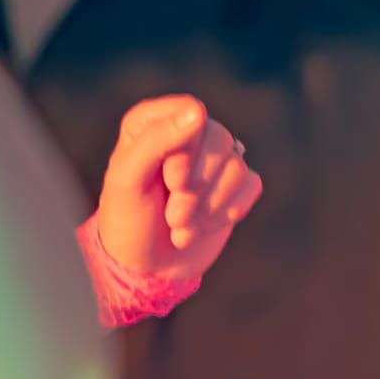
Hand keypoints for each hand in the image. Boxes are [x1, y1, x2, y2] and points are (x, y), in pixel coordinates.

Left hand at [94, 96, 259, 282]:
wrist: (147, 267)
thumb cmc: (128, 219)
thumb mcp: (128, 181)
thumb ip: (155, 141)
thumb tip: (198, 111)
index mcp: (152, 123)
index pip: (190, 113)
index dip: (186, 150)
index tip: (171, 181)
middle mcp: (187, 135)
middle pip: (219, 139)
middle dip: (198, 185)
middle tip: (173, 214)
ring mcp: (214, 160)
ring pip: (237, 166)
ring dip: (209, 206)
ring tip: (181, 225)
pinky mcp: (235, 185)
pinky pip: (251, 185)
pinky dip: (228, 211)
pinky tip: (204, 225)